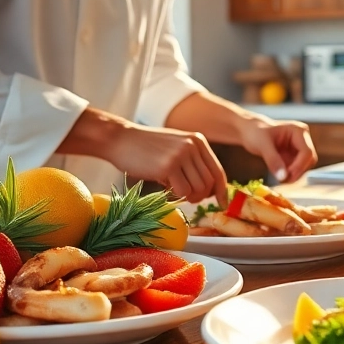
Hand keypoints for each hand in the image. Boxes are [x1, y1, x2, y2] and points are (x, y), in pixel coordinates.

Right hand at [104, 123, 227, 203]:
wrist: (120, 139)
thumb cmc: (146, 148)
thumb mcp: (175, 148)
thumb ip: (192, 162)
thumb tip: (209, 189)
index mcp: (197, 140)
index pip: (217, 171)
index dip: (221, 190)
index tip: (222, 204)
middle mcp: (193, 145)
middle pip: (209, 183)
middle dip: (201, 196)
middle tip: (188, 197)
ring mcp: (181, 155)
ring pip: (198, 189)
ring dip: (189, 196)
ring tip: (175, 190)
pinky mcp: (169, 165)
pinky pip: (183, 191)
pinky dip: (176, 195)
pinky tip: (166, 187)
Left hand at [237, 118, 316, 182]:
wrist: (249, 132)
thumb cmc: (255, 133)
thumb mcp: (262, 145)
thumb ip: (273, 160)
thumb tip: (283, 177)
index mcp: (298, 131)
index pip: (307, 152)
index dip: (299, 166)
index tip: (286, 176)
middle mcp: (302, 139)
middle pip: (309, 160)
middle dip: (297, 171)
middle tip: (282, 180)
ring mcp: (299, 148)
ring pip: (305, 167)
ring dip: (294, 175)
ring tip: (279, 178)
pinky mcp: (294, 157)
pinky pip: (297, 169)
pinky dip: (290, 175)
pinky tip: (279, 176)